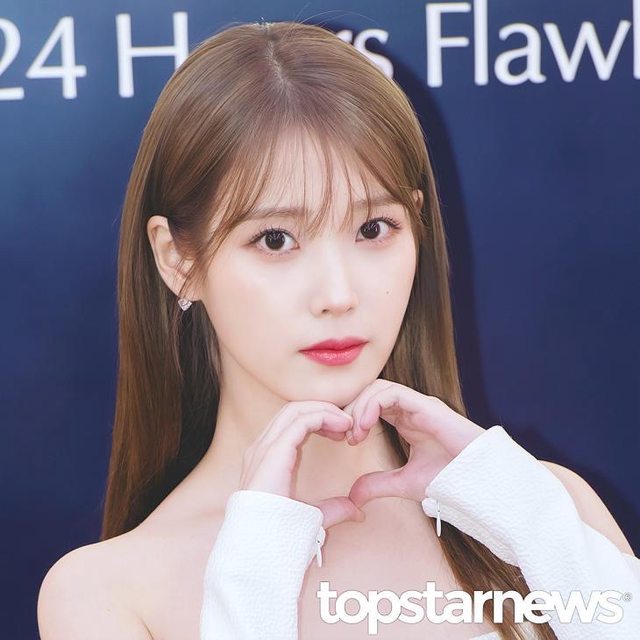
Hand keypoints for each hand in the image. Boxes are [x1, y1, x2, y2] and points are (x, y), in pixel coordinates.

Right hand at [239, 400, 365, 527]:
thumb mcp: (313, 518)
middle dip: (322, 410)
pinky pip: (300, 421)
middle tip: (347, 424)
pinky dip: (323, 417)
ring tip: (347, 423)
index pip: (290, 423)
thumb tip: (358, 512)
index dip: (318, 420)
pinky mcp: (274, 452)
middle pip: (292, 411)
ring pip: (295, 410)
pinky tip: (342, 427)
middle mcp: (261, 449)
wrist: (260, 551)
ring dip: (324, 410)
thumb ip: (334, 510)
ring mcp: (265, 448)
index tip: (342, 433)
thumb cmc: (279, 537)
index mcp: (266, 459)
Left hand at [341, 379, 485, 507]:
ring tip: (354, 434)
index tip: (346, 441)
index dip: (353, 417)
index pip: (371, 404)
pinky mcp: (426, 406)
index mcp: (406, 420)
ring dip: (359, 407)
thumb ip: (378, 484)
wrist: (479, 483)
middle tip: (345, 436)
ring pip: (378, 388)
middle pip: (370, 392)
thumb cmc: (451, 480)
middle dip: (351, 409)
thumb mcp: (404, 483)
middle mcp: (411, 408)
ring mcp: (419, 404)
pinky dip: (371, 405)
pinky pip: (391, 393)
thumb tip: (352, 496)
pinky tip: (364, 427)